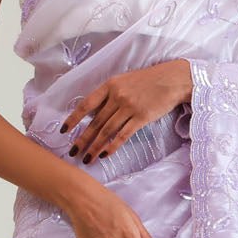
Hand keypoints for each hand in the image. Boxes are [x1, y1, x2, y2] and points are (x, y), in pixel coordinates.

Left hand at [60, 58, 191, 163]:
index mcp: (110, 85)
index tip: (64, 130)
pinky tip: (104, 154)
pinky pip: (123, 135)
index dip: (74, 118)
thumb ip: (109, 95)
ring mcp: (129, 107)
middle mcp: (117, 96)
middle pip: (95, 122)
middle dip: (82, 139)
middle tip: (73, 152)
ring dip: (95, 146)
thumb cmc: (148, 81)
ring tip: (87, 158)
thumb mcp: (124, 81)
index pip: (86, 104)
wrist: (172, 79)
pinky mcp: (142, 117)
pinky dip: (112, 146)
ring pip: (107, 131)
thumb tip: (94, 114)